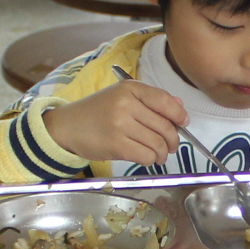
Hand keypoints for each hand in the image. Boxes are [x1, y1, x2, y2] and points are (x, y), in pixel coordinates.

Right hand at [39, 82, 187, 166]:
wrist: (66, 126)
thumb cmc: (96, 112)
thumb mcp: (121, 97)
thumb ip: (151, 100)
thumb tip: (180, 107)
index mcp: (130, 88)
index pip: (165, 101)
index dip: (179, 115)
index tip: (182, 123)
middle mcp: (126, 104)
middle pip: (165, 126)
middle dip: (173, 140)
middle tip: (170, 145)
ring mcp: (120, 124)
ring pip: (158, 143)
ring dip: (162, 153)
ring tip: (159, 155)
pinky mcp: (116, 145)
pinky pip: (146, 155)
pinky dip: (151, 160)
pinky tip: (148, 158)